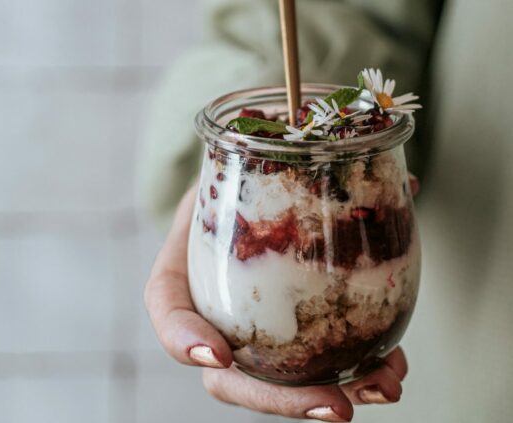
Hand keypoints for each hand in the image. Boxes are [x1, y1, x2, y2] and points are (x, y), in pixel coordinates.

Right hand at [145, 177, 417, 420]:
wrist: (244, 195)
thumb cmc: (235, 180)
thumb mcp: (244, 159)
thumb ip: (290, 158)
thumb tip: (388, 171)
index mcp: (186, 269)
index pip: (168, 310)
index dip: (183, 338)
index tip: (216, 354)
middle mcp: (213, 312)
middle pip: (228, 375)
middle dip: (280, 399)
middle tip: (336, 407)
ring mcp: (248, 330)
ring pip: (277, 382)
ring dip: (330, 395)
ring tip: (387, 385)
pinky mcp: (283, 334)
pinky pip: (309, 365)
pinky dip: (351, 371)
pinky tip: (392, 364)